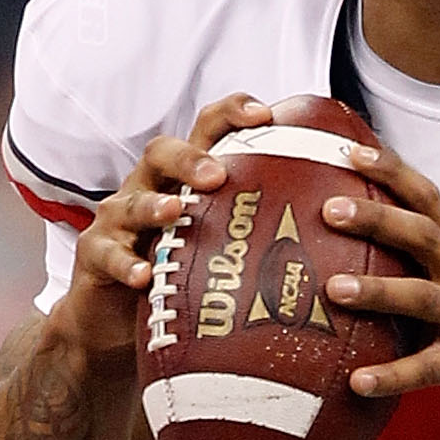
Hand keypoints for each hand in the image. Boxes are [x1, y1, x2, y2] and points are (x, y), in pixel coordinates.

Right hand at [50, 93, 272, 360]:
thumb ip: (267, 232)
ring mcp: (118, 221)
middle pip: (162, 152)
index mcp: (185, 179)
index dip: (232, 114)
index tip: (267, 115)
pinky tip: (143, 276)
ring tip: (176, 212)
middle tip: (218, 173)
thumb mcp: (225, 250)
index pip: (207, 131)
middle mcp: (149, 188)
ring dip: (154, 205)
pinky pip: (106, 254)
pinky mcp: (95, 256)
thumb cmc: (182, 279)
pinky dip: (125, 263)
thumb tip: (345, 228)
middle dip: (190, 157)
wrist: (116, 325)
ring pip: (131, 200)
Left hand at [322, 143, 439, 439]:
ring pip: (424, 298)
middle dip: (378, 219)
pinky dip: (392, 375)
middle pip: (423, 236)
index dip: (391, 171)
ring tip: (334, 289)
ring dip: (378, 290)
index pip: (426, 198)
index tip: (349, 151)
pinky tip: (357, 382)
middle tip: (331, 210)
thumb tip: (340, 254)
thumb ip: (412, 268)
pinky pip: (428, 368)